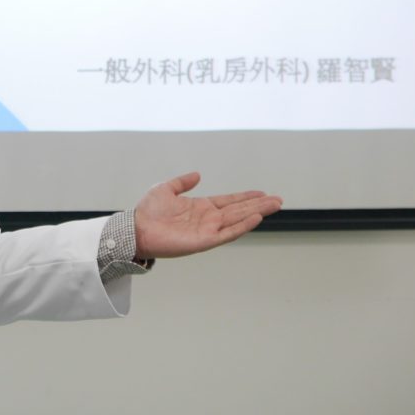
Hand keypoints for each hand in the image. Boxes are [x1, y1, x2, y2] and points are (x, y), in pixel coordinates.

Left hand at [134, 172, 281, 258]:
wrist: (136, 228)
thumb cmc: (148, 211)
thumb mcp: (166, 188)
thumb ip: (183, 182)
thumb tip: (197, 174)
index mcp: (201, 207)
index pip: (229, 201)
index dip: (246, 196)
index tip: (263, 192)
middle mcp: (208, 219)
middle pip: (239, 210)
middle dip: (259, 204)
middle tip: (278, 199)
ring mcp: (208, 230)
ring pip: (238, 219)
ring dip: (256, 212)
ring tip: (274, 205)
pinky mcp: (204, 241)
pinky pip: (227, 233)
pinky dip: (242, 226)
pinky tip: (255, 218)